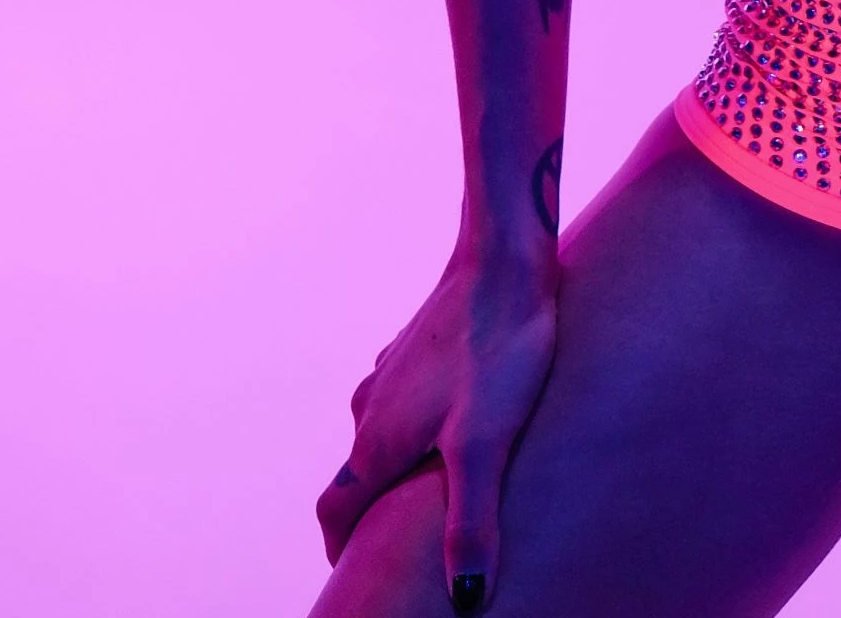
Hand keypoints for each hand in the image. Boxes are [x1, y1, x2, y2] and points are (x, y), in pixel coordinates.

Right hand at [316, 239, 558, 610]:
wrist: (504, 256)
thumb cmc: (498, 350)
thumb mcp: (486, 445)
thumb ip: (470, 523)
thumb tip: (465, 601)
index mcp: (377, 440)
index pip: (336, 510)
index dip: (341, 548)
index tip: (354, 574)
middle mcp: (373, 406)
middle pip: (356, 474)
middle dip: (369, 510)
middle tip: (398, 538)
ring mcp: (395, 370)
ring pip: (380, 430)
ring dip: (393, 462)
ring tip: (430, 484)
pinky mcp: (423, 344)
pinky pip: (407, 396)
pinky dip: (418, 421)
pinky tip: (455, 416)